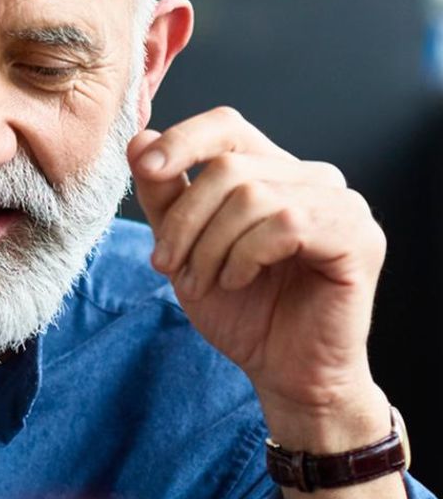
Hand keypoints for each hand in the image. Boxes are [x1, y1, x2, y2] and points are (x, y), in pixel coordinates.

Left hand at [128, 107, 388, 448]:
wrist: (283, 372)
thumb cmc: (240, 309)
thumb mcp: (183, 246)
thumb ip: (164, 194)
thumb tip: (140, 139)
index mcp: (273, 171)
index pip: (227, 126)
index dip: (182, 140)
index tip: (146, 168)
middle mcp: (313, 178)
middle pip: (228, 167)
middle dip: (184, 221)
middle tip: (166, 265)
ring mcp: (342, 204)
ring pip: (252, 196)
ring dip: (211, 246)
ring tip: (205, 281)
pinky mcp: (358, 237)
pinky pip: (285, 224)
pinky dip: (247, 256)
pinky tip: (240, 281)